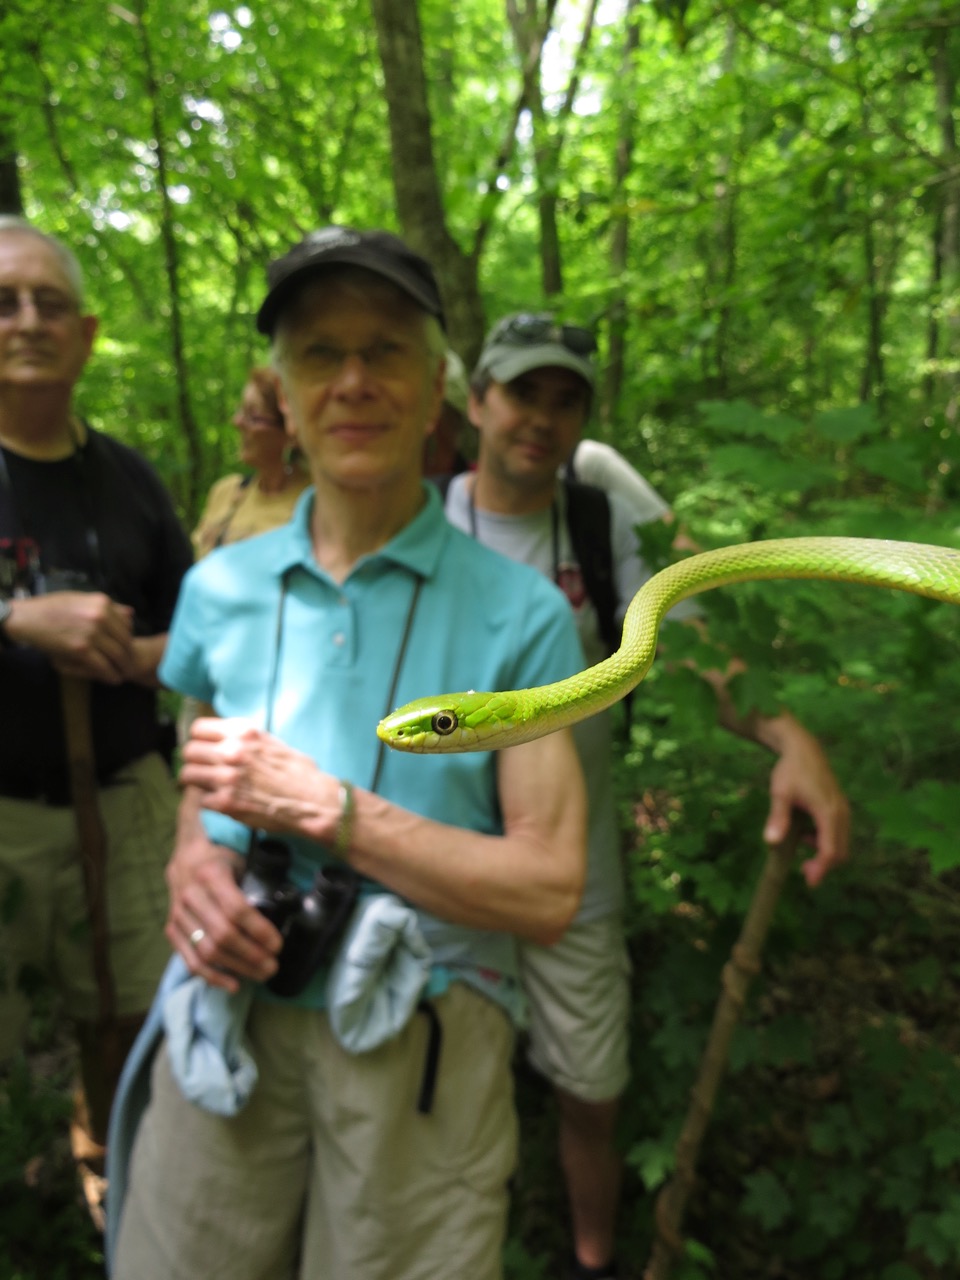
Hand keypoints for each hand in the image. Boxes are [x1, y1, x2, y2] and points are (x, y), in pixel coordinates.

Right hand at [5, 591, 133, 683]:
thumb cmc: (53, 607)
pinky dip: (110, 675)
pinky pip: (102, 665)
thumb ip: (108, 607)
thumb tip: (131, 614)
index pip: (127, 625)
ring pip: (117, 655)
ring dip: (123, 668)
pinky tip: (113, 679)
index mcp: (102, 603)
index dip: (129, 639)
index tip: (128, 648)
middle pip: (125, 641)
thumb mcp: (82, 599)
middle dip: (129, 656)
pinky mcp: (81, 649)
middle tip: (129, 665)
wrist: (29, 618)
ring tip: (123, 674)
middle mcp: (100, 616)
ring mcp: (91, 633)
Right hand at [165, 790, 281, 991]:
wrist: (185, 852)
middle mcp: (190, 894)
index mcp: (211, 874)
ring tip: (261, 974)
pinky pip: (189, 959)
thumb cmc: (222, 855)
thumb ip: (257, 879)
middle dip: (252, 955)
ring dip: (237, 968)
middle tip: (274, 965)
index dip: (259, 931)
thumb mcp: (240, 857)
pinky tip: (233, 984)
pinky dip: (211, 976)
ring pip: (206, 950)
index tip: (278, 944)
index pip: (236, 910)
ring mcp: (178, 914)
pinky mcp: (171, 928)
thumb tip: (290, 905)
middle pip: (222, 935)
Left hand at [180, 718, 338, 842]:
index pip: (198, 729)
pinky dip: (211, 803)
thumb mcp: (272, 742)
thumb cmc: (298, 773)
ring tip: (210, 787)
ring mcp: (227, 777)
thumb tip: (220, 740)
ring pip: (187, 775)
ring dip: (197, 783)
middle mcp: (232, 751)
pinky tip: (226, 803)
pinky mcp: (226, 803)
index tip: (204, 749)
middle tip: (204, 771)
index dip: (199, 741)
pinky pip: (202, 801)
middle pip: (188, 751)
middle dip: (194, 762)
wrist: (314, 801)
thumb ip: (244, 740)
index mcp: (243, 732)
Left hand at [762, 716, 849, 887]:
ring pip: (841, 842)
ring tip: (801, 849)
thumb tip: (771, 842)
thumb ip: (778, 817)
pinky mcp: (840, 807)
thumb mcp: (780, 793)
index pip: (830, 850)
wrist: (802, 748)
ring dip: (825, 853)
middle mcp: (841, 813)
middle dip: (824, 865)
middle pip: (841, 851)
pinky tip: (806, 835)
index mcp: (828, 812)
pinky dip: (826, 841)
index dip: (821, 869)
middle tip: (803, 872)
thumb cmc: (790, 770)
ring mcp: (843, 809)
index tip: (809, 882)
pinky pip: (839, 832)